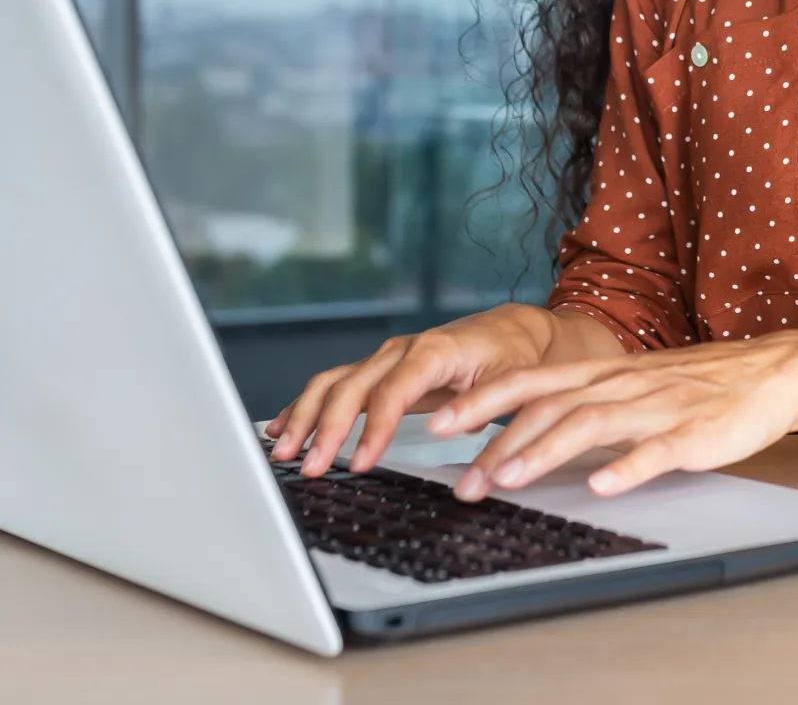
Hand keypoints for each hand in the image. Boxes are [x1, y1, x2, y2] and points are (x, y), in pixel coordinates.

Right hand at [264, 303, 569, 476]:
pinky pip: (337, 385)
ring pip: (335, 383)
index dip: (373, 429)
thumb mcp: (511, 380)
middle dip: (326, 428)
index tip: (359, 463)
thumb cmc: (513, 355)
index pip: (392, 392)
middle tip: (311, 468)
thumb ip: (480, 404)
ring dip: (305, 416)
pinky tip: (282, 428)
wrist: (513, 330)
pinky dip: (308, 405)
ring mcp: (388, 358)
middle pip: (352, 387)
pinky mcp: (381, 370)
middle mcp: (403, 351)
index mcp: (434, 352)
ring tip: (284, 452)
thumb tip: (447, 429)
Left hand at [431, 333, 797, 500]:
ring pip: (591, 423)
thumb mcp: (635, 386)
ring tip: (510, 479)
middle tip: (460, 476)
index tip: (437, 423)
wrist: (772, 373)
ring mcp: (657, 407)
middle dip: (498, 439)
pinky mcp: (694, 433)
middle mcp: (622, 384)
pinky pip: (656, 451)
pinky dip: (626, 467)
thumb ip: (587, 403)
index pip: (530, 381)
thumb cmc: (699, 386)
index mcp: (604, 373)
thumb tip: (527, 434)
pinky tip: (602, 486)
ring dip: (545, 450)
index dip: (482, 401)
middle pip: (549, 405)